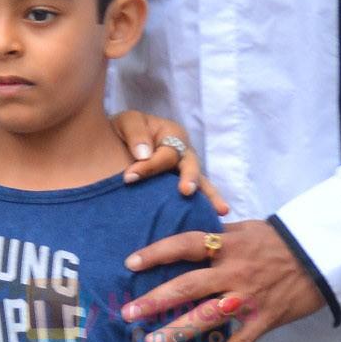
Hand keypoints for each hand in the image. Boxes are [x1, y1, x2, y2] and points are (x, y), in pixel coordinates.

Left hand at [110, 110, 228, 215]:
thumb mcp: (127, 122)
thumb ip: (136, 133)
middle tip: (186, 191)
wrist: (119, 141)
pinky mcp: (183, 188)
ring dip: (209, 197)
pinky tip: (215, 219)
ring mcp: (186, 171)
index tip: (128, 178)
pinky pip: (196, 198)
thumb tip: (143, 154)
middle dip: (190, 179)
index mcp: (173, 134)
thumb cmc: (126, 130)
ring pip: (201, 184)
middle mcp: (184, 153)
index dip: (149, 167)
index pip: (166, 154)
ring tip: (221, 210)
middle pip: (191, 166)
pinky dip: (204, 208)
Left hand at [121, 217, 323, 341]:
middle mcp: (233, 272)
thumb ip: (218, 237)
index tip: (130, 263)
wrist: (323, 253)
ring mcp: (247, 298)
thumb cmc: (282, 239)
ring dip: (178, 331)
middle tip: (128, 313)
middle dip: (156, 300)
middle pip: (188, 286)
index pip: (186, 246)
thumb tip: (189, 242)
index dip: (157, 253)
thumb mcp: (247, 229)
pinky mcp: (264, 319)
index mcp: (228, 245)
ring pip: (207, 316)